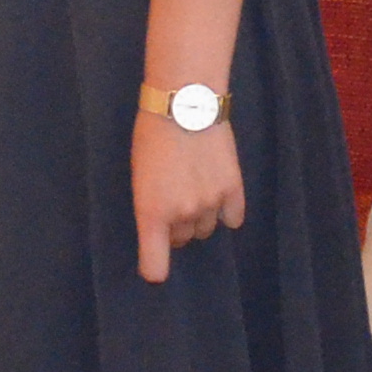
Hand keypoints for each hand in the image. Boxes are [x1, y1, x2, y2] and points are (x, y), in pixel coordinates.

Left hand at [133, 103, 248, 283]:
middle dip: (176, 225)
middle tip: (172, 196)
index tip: (155, 265)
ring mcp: (210, 203)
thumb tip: (164, 227)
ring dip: (200, 216)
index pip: (155, 266)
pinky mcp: (233, 189)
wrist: (183, 103)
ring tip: (193, 185)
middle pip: (181, 240)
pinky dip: (226, 210)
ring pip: (207, 229)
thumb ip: (151, 206)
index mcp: (150, 213)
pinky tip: (217, 188)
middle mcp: (181, 214)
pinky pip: (232, 218)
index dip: (155, 268)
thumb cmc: (151, 135)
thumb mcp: (139, 175)